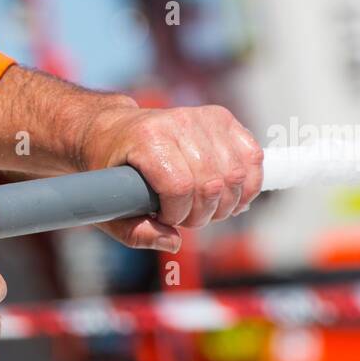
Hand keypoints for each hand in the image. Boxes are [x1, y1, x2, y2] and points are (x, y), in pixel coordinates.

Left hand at [80, 103, 263, 251]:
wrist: (113, 129)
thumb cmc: (108, 169)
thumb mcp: (107, 206)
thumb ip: (135, 232)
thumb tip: (174, 243)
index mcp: (146, 140)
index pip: (180, 186)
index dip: (178, 214)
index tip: (165, 218)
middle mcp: (177, 123)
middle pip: (211, 184)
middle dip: (201, 214)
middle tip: (184, 217)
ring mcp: (203, 118)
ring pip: (235, 175)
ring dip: (224, 204)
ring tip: (202, 207)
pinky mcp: (221, 118)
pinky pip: (252, 157)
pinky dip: (248, 185)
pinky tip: (229, 197)